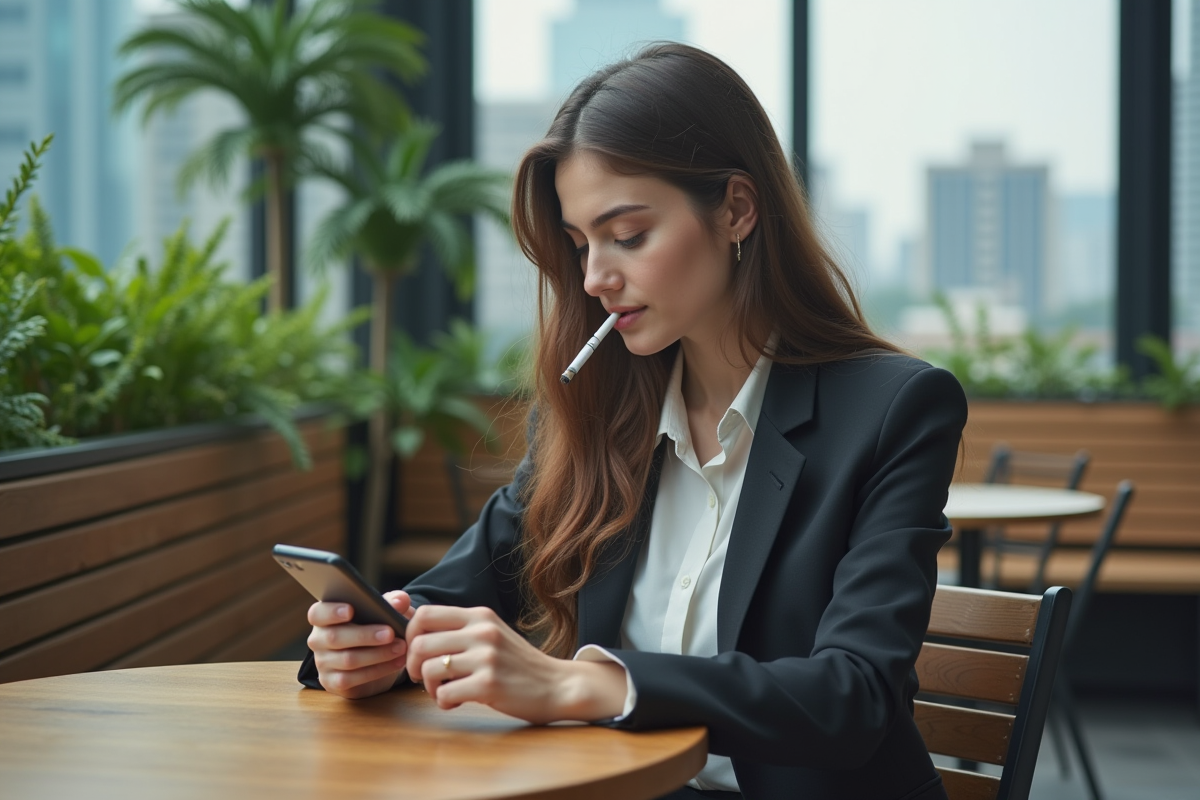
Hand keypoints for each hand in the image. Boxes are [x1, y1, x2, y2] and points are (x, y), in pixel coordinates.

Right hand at [307, 590, 415, 698]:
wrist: (377, 660)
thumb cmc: (375, 627)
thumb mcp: (384, 612)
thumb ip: (391, 602)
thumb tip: (400, 600)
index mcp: (325, 617)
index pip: (317, 613)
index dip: (331, 612)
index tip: (350, 610)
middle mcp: (319, 639)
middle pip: (334, 637)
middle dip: (365, 635)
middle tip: (390, 633)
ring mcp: (323, 662)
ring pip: (347, 659)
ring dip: (377, 654)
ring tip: (400, 648)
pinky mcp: (332, 682)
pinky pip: (352, 679)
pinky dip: (377, 671)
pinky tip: (396, 663)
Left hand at [405, 605, 627, 723]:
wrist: (557, 685)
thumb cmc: (518, 664)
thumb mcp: (491, 635)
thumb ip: (460, 630)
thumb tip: (414, 631)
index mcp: (480, 616)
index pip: (424, 614)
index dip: (410, 635)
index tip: (419, 654)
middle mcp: (482, 632)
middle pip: (420, 644)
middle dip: (414, 667)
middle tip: (427, 678)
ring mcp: (486, 658)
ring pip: (429, 670)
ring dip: (429, 687)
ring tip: (444, 692)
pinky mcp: (489, 684)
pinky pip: (444, 694)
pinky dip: (444, 703)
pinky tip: (458, 702)